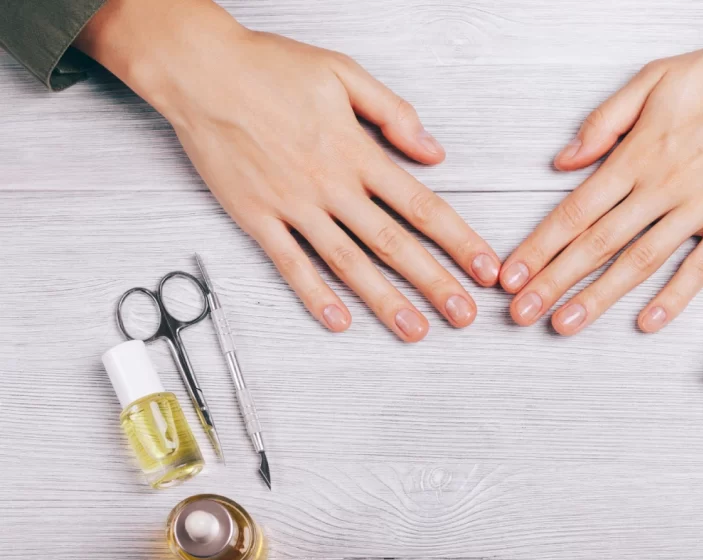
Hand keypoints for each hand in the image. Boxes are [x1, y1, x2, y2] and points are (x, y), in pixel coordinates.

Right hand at [75, 0, 500, 341]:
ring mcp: (292, 205)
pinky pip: (290, 263)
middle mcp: (330, 185)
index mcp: (356, 152)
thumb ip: (394, 113)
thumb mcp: (344, 73)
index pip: (421, 206)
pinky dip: (314, 294)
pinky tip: (338, 319)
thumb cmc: (269, 67)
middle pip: (393, 244)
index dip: (458, 241)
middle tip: (463, 314)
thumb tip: (433, 153)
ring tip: (415, 329)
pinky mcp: (256, 217)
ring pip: (347, 263)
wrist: (200, 71)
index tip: (483, 268)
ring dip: (385, 300)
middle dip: (434, 283)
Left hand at [500, 0, 702, 334]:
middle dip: (553, 281)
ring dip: (598, 297)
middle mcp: (663, 187)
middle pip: (597, 243)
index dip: (539, 246)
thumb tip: (564, 160)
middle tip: (523, 311)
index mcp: (638, 154)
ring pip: (639, 262)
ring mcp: (699, 208)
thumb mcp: (652, 79)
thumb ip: (603, 122)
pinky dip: (673, 298)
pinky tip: (647, 322)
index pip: (575, 210)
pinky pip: (700, 268)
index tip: (514, 272)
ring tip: (566, 323)